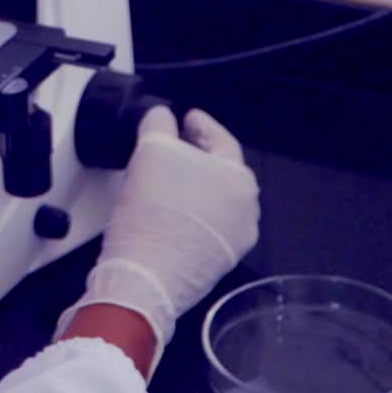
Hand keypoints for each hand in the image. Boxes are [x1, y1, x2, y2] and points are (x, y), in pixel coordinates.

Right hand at [58, 107, 259, 373]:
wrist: (145, 276)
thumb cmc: (154, 214)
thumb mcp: (151, 151)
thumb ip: (158, 125)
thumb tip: (160, 116)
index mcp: (239, 179)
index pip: (220, 140)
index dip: (200, 124)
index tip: (187, 118)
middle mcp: (246, 211)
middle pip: (219, 171)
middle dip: (195, 156)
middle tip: (171, 146)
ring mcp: (233, 240)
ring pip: (211, 200)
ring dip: (189, 187)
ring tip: (162, 180)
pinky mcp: (215, 262)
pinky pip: (203, 227)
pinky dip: (187, 213)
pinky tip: (163, 212)